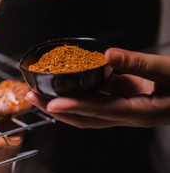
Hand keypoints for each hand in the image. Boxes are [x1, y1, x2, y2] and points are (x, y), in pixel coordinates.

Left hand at [25, 48, 169, 127]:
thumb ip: (139, 63)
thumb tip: (108, 54)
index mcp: (141, 111)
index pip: (102, 110)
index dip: (76, 108)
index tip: (53, 104)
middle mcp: (127, 115)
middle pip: (86, 117)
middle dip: (57, 110)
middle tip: (32, 98)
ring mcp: (123, 109)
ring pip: (86, 112)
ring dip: (62, 104)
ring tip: (39, 94)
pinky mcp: (122, 100)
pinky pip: (95, 100)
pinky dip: (77, 95)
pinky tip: (64, 85)